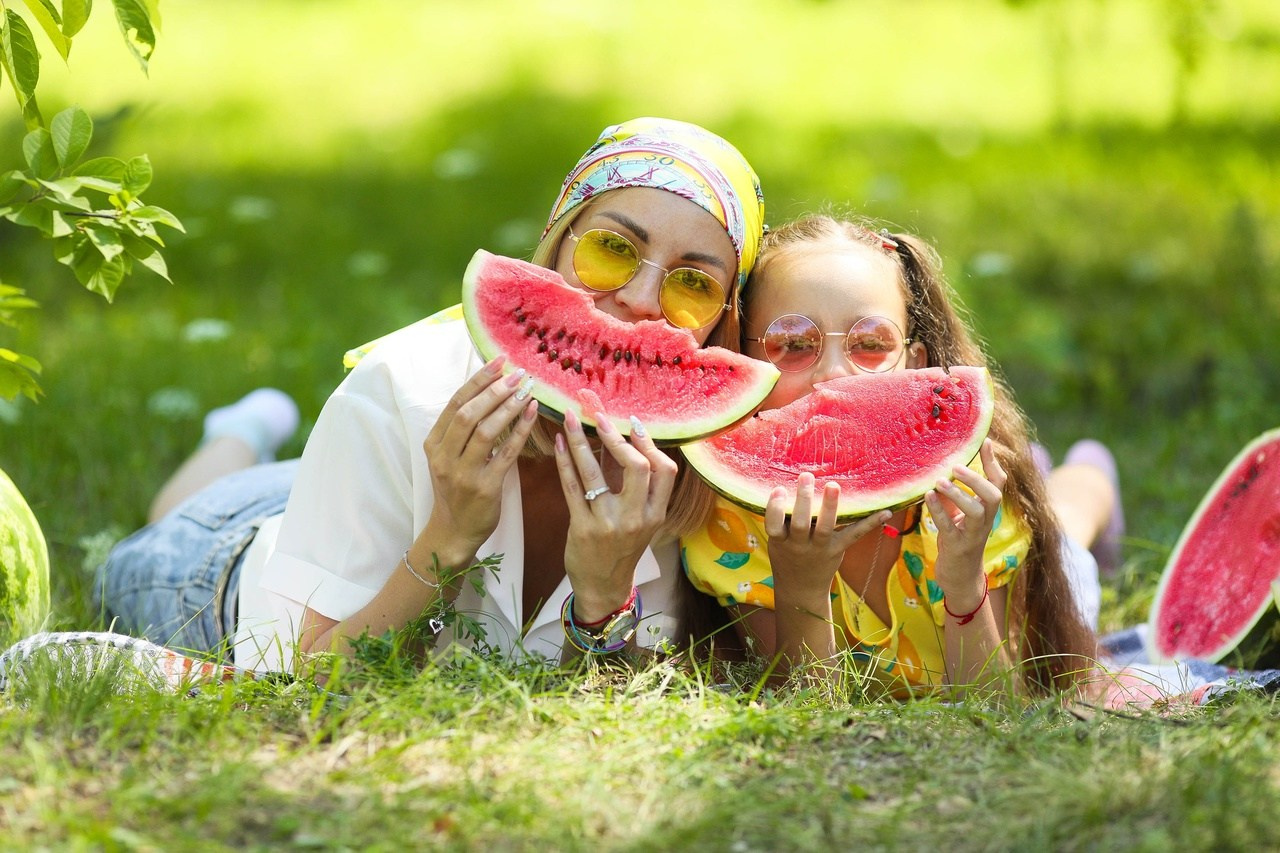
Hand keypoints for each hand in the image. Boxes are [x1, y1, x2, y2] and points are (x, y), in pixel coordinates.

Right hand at [420, 357, 538, 558]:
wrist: (453, 532)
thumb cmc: (455, 490)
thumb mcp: (447, 458)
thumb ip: (460, 430)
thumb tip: (488, 391)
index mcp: (434, 444)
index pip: (456, 403)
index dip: (478, 380)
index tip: (499, 362)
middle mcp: (444, 456)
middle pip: (469, 414)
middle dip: (495, 390)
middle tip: (519, 374)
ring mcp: (463, 473)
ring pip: (485, 431)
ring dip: (508, 406)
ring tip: (527, 389)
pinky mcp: (484, 487)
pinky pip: (506, 453)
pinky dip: (520, 430)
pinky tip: (532, 413)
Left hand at [554, 409, 677, 622]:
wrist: (603, 585)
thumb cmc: (621, 545)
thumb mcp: (638, 518)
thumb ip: (632, 482)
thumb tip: (619, 436)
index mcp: (655, 513)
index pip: (664, 470)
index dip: (649, 443)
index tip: (632, 422)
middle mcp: (636, 518)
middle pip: (638, 467)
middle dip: (617, 438)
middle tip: (599, 417)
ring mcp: (609, 524)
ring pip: (595, 474)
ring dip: (580, 441)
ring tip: (570, 419)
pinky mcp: (583, 529)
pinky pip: (572, 488)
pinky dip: (564, 462)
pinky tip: (558, 443)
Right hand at [765, 472, 889, 600]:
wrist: (801, 588)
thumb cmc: (788, 555)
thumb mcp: (777, 540)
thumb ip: (782, 520)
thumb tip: (792, 484)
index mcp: (780, 540)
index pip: (773, 525)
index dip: (775, 507)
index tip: (779, 489)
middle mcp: (799, 545)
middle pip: (800, 523)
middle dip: (803, 499)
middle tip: (806, 476)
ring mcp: (820, 548)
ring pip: (824, 527)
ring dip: (829, 506)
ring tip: (832, 486)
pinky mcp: (838, 550)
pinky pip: (854, 535)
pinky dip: (870, 523)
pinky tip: (885, 511)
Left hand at [925, 439, 1005, 599]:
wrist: (960, 576)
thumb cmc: (958, 539)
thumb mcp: (958, 513)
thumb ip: (954, 493)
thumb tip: (944, 468)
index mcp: (987, 509)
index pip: (997, 482)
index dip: (993, 462)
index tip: (986, 441)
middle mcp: (985, 520)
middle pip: (994, 495)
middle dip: (977, 479)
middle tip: (957, 465)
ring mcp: (973, 534)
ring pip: (976, 512)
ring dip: (959, 494)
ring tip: (940, 481)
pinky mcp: (958, 546)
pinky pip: (949, 527)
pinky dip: (939, 511)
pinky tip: (927, 497)